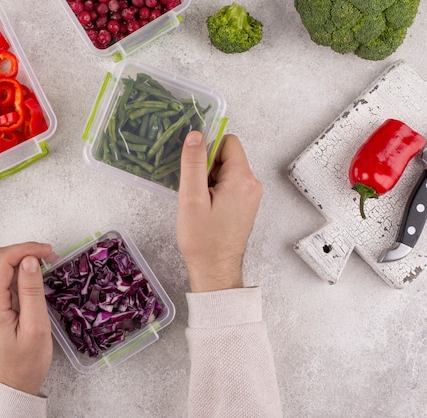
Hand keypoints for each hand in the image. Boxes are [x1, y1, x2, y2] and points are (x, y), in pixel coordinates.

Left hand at [0, 242, 52, 395]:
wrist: (11, 385)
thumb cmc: (25, 363)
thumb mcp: (36, 327)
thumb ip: (31, 291)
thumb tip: (30, 261)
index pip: (2, 260)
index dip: (26, 249)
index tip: (48, 252)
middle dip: (25, 251)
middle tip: (50, 256)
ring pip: (0, 266)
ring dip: (23, 259)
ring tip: (46, 264)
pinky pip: (3, 279)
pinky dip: (20, 271)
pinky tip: (36, 276)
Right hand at [177, 132, 262, 291]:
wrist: (215, 270)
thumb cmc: (203, 240)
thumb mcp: (191, 198)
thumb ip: (193, 163)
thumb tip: (195, 135)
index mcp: (242, 179)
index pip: (228, 142)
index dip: (208, 149)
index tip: (195, 169)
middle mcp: (252, 185)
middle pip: (227, 156)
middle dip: (207, 167)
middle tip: (195, 191)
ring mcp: (250, 196)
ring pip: (226, 171)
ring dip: (209, 180)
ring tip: (199, 203)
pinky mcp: (245, 205)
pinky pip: (229, 184)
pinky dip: (214, 190)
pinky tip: (205, 208)